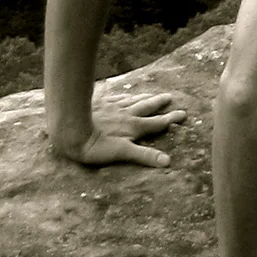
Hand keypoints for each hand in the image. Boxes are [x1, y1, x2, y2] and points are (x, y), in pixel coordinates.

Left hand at [57, 86, 187, 167]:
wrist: (72, 129)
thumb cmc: (96, 147)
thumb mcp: (122, 154)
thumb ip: (144, 156)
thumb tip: (167, 162)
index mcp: (134, 127)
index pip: (157, 123)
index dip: (170, 120)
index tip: (183, 114)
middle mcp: (127, 115)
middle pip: (147, 107)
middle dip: (159, 104)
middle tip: (170, 97)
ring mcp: (114, 108)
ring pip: (133, 101)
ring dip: (144, 98)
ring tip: (152, 94)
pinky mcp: (101, 104)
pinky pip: (117, 97)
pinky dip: (124, 96)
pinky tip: (123, 94)